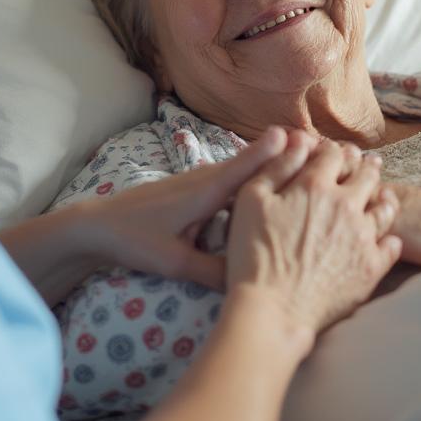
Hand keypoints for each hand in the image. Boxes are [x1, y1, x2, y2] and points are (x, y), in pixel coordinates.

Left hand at [75, 126, 307, 290]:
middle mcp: (205, 180)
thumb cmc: (135, 239)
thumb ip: (216, 271)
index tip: (299, 137)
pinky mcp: (195, 189)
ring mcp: (199, 181)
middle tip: (321, 144)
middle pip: (251, 164)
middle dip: (283, 153)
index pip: (245, 169)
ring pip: (242, 170)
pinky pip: (231, 179)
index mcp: (204, 193)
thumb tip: (257, 283)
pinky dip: (252, 175)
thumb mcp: (176, 262)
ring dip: (269, 162)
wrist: (98, 226)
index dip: (272, 153)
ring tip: (305, 156)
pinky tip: (268, 182)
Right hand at [226, 137, 402, 339]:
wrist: (273, 308)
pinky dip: (390, 237)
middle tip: (367, 163)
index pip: (333, 154)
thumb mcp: (250, 199)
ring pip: (384, 207)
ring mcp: (362, 236)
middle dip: (364, 165)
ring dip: (384, 196)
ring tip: (384, 193)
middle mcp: (345, 205)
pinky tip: (388, 236)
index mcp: (315, 185)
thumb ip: (276, 166)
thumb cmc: (253, 253)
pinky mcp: (371, 267)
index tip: (333, 151)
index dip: (333, 149)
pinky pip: (390, 245)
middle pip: (365, 175)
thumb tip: (297, 140)